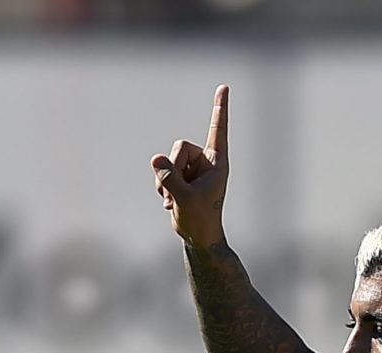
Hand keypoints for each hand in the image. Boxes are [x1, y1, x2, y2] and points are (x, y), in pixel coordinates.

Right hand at [150, 84, 230, 248]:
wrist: (197, 237)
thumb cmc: (200, 219)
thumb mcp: (185, 199)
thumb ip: (170, 178)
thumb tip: (156, 159)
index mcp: (217, 163)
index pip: (218, 130)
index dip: (220, 109)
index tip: (224, 87)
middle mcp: (205, 162)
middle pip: (180, 147)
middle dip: (174, 169)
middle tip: (179, 193)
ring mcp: (192, 169)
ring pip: (168, 159)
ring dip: (166, 181)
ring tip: (176, 201)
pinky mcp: (180, 176)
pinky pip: (162, 170)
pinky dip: (162, 187)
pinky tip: (171, 203)